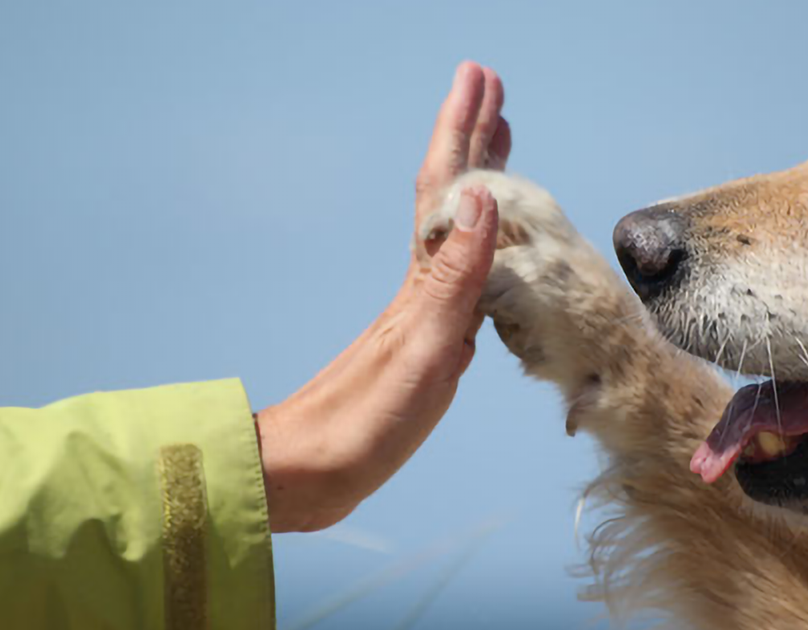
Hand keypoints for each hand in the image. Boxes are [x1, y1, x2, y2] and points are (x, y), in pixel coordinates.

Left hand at [256, 62, 510, 532]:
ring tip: (497, 148)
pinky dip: (482, 244)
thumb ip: (456, 277)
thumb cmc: (363, 421)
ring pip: (458, 229)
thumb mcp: (422, 348)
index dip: (464, 132)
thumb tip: (485, 197)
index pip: (448, 189)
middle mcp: (422, 286)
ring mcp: (422, 312)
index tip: (480, 79)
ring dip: (478, 183)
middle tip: (492, 90)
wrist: (311, 475)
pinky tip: (488, 249)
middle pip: (451, 197)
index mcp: (423, 282)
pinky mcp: (425, 343)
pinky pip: (464, 272)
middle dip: (472, 140)